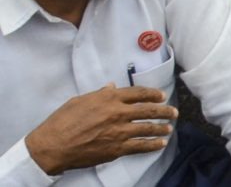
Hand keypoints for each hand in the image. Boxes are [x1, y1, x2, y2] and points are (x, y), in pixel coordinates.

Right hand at [24, 87, 179, 172]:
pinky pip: (140, 146)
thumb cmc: (61, 122)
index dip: (152, 94)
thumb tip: (112, 86)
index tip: (161, 96)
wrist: (52, 146)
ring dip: (161, 127)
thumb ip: (99, 94)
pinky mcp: (117, 148)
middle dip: (164, 110)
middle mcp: (118, 113)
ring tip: (169, 127)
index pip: (138, 93)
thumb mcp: (79, 101)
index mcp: (109, 98)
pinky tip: (160, 144)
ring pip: (147, 128)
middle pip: (148, 110)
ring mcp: (119, 131)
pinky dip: (153, 144)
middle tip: (173, 112)